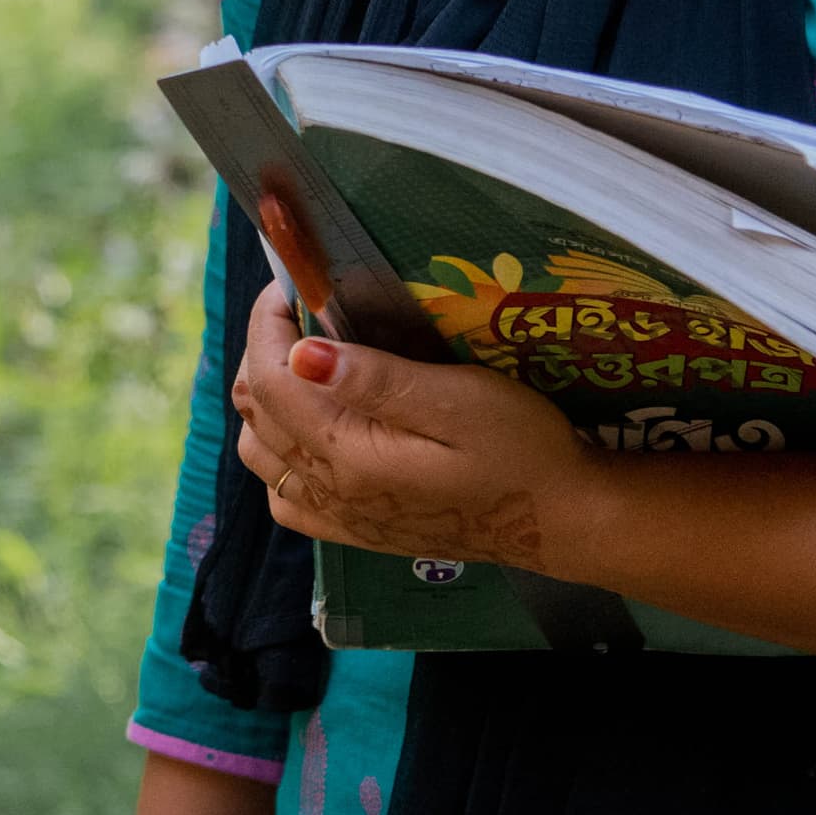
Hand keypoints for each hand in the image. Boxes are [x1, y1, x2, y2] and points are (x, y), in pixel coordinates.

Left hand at [230, 198, 598, 572]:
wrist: (558, 520)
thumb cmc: (520, 449)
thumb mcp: (458, 401)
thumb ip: (376, 379)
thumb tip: (301, 353)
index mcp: (349, 455)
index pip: (271, 377)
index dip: (267, 321)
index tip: (291, 282)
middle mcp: (331, 492)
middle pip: (257, 411)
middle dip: (265, 349)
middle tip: (302, 311)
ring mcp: (339, 517)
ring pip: (259, 452)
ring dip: (267, 400)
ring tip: (305, 360)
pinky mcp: (354, 532)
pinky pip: (285, 496)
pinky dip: (279, 453)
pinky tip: (313, 429)